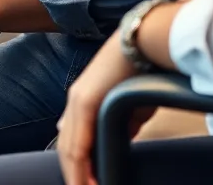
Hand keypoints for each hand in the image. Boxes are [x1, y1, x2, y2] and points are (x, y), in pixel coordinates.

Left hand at [56, 37, 150, 184]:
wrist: (146, 42)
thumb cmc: (142, 71)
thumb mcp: (129, 106)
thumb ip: (120, 124)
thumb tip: (120, 141)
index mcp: (83, 101)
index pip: (73, 140)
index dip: (78, 167)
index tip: (86, 184)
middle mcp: (75, 101)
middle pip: (66, 148)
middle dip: (74, 175)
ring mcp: (78, 101)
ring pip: (69, 149)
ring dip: (76, 177)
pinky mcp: (85, 101)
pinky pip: (78, 142)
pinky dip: (80, 167)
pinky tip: (86, 182)